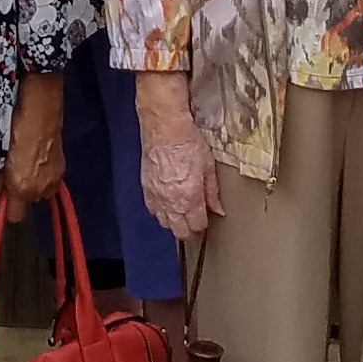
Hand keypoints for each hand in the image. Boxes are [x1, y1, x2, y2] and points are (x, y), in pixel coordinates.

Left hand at [0, 73, 66, 215]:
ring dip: (28, 181)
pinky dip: (39, 170)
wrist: (41, 101)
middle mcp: (46, 187)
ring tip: (19, 160)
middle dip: (17, 193)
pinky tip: (32, 154)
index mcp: (27, 187)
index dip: (4, 208)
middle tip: (5, 173)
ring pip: (38, 190)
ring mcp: (57, 175)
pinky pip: (47, 176)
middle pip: (28, 204)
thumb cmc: (17, 127)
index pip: (15, 216)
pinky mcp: (62, 162)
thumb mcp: (0, 157)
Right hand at [139, 106, 217, 241]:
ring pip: (164, 223)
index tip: (205, 224)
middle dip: (188, 232)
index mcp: (190, 198)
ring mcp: (156, 197)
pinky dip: (160, 213)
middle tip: (195, 227)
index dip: (202, 227)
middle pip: (179, 231)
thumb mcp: (208, 167)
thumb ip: (212, 192)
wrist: (164, 129)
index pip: (196, 226)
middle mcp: (171, 202)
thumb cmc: (187, 143)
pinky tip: (167, 207)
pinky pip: (152, 211)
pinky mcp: (145, 189)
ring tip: (182, 217)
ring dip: (174, 224)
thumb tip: (217, 208)